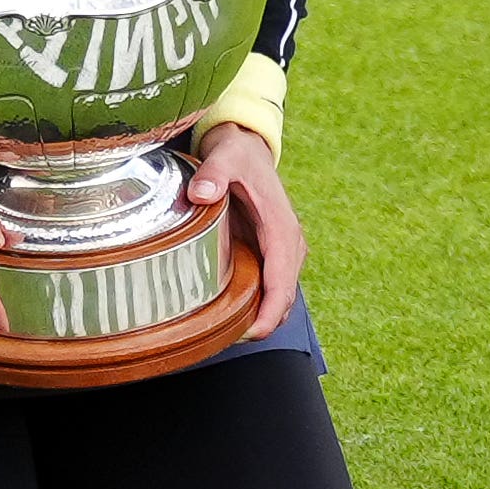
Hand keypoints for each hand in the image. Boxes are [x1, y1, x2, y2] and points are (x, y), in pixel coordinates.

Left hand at [187, 121, 305, 342]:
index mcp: (282, 229)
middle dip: (262, 325)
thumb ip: (214, 172)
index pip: (283, 283)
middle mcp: (289, 246)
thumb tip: (200, 193)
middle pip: (283, 300)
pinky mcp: (270, 255)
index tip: (250, 334)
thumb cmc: (238, 154)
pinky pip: (268, 289)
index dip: (270, 314)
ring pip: (277, 298)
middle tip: (222, 340)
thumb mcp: (226, 155)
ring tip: (221, 333)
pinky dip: (254, 306)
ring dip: (258, 318)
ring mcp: (281, 253)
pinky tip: (226, 314)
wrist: (247, 148)